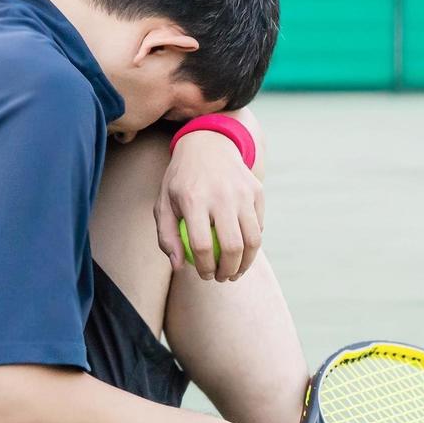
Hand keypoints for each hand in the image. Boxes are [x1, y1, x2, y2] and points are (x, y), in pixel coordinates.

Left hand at [156, 129, 263, 281]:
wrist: (208, 145)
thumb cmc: (181, 181)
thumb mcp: (164, 204)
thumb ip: (167, 237)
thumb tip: (180, 267)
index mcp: (193, 199)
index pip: (202, 245)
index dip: (205, 268)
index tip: (204, 275)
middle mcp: (221, 194)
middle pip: (233, 246)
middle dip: (229, 271)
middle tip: (222, 277)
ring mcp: (242, 191)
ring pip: (253, 240)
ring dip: (246, 263)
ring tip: (236, 271)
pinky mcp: (257, 190)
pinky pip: (259, 226)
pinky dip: (253, 243)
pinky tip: (243, 249)